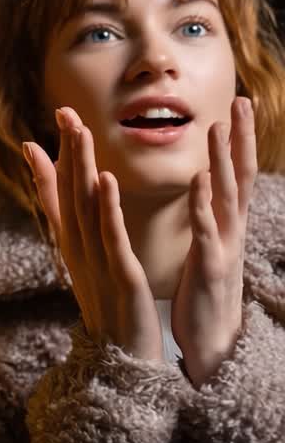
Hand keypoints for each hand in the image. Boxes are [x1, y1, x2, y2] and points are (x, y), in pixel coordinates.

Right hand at [25, 107, 162, 359]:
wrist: (118, 358)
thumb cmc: (105, 306)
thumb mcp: (85, 262)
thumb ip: (76, 233)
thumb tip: (64, 213)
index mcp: (72, 243)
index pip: (61, 190)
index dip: (58, 153)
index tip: (58, 117)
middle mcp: (78, 247)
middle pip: (71, 190)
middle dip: (69, 149)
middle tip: (68, 111)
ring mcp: (96, 261)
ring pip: (86, 206)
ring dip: (82, 167)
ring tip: (81, 133)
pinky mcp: (119, 275)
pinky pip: (111, 236)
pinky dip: (106, 207)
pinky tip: (104, 181)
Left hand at [173, 97, 253, 386]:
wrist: (209, 341)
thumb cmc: (202, 291)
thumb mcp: (208, 246)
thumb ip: (209, 216)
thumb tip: (207, 185)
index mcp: (226, 223)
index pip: (236, 173)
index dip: (240, 140)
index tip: (241, 103)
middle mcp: (231, 230)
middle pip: (240, 175)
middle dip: (242, 138)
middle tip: (244, 101)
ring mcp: (224, 246)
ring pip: (226, 196)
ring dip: (222, 160)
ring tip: (217, 126)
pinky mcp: (209, 267)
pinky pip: (207, 230)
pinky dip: (203, 203)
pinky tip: (200, 180)